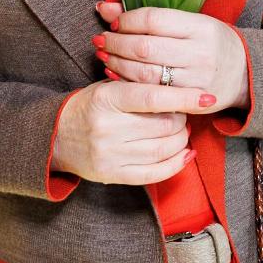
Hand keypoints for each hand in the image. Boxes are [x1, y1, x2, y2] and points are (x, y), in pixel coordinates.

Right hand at [51, 80, 196, 184]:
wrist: (56, 135)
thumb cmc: (89, 106)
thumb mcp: (108, 87)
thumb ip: (140, 87)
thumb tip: (182, 91)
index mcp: (106, 99)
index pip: (153, 98)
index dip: (184, 97)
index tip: (207, 98)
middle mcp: (106, 128)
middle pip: (162, 126)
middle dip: (182, 119)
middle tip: (184, 114)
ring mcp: (109, 154)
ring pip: (162, 150)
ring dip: (181, 141)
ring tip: (182, 132)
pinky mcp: (112, 175)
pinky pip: (153, 174)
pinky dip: (176, 164)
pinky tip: (185, 154)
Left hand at [92, 1, 249, 114]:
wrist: (245, 73)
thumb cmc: (209, 41)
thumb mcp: (187, 22)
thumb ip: (148, 17)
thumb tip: (103, 7)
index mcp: (201, 26)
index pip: (153, 19)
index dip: (127, 20)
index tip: (114, 22)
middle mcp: (201, 52)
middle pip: (145, 48)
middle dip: (115, 43)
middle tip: (100, 40)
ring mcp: (197, 80)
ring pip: (145, 74)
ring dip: (117, 63)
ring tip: (104, 56)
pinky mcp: (192, 101)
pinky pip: (152, 94)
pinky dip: (128, 84)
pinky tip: (115, 75)